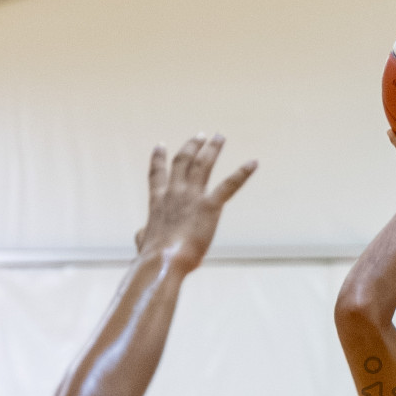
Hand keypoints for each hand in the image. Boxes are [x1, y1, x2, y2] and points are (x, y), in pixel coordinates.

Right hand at [134, 135, 256, 272]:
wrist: (164, 260)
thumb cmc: (153, 257)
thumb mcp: (143, 241)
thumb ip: (144, 234)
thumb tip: (142, 234)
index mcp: (158, 201)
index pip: (157, 174)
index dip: (158, 158)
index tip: (161, 145)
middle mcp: (174, 192)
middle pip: (183, 161)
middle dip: (192, 146)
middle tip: (200, 135)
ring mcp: (192, 196)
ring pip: (203, 164)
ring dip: (212, 149)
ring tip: (219, 137)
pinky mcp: (211, 205)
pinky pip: (229, 184)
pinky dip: (243, 173)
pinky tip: (254, 163)